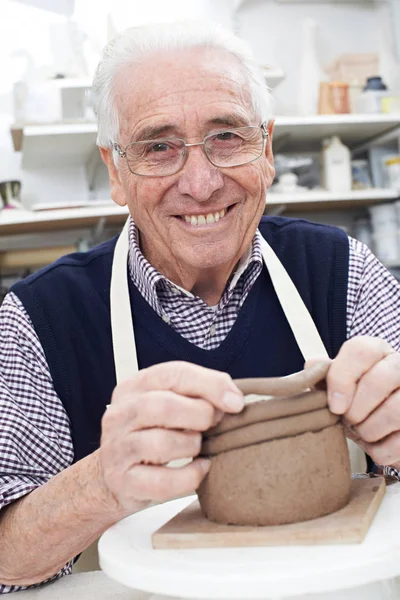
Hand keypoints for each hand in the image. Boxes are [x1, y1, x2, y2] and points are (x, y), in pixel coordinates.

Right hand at [99, 361, 243, 515]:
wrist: (116, 477)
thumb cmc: (151, 435)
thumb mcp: (168, 406)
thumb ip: (197, 395)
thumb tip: (233, 399)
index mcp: (133, 387)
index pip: (172, 374)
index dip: (209, 384)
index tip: (235, 401)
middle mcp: (120, 414)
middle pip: (163, 406)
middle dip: (200, 414)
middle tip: (214, 423)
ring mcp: (117, 448)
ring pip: (162, 443)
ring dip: (192, 444)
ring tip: (198, 446)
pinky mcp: (123, 481)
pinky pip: (163, 481)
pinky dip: (190, 476)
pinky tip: (199, 469)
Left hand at [324, 336, 399, 467]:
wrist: (382, 427)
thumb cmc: (356, 400)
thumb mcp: (338, 385)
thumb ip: (324, 374)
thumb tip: (312, 366)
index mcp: (377, 351)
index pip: (360, 351)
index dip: (342, 379)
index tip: (335, 406)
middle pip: (379, 380)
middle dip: (356, 409)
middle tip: (348, 420)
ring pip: (395, 411)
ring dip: (369, 430)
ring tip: (361, 431)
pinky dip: (382, 450)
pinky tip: (375, 445)